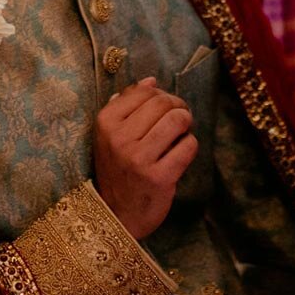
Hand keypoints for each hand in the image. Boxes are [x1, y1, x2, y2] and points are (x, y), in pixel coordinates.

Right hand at [93, 77, 197, 240]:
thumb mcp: (110, 135)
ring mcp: (139, 159)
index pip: (144, 91)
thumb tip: (151, 80)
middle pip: (163, 103)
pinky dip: (189, 146)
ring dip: (186, 123)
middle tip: (180, 117)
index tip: (165, 106)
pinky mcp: (159, 177)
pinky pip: (188, 146)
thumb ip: (126, 105)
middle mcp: (119, 138)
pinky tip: (181, 153)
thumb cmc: (116, 169)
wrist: (115, 214)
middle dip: (178, 106)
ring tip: (182, 132)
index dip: (161, 94)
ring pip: (178, 120)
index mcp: (105, 122)